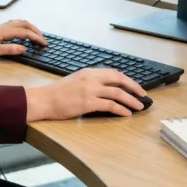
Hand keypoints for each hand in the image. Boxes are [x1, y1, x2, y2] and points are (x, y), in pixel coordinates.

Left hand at [0, 19, 46, 58]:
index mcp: (6, 31)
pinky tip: (23, 32)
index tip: (44, 44)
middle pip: (25, 24)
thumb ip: (10, 49)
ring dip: (30, 27)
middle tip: (43, 39)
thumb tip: (24, 48)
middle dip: (36, 30)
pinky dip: (23, 26)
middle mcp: (5, 26)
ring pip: (20, 22)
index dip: (36, 38)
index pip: (25, 33)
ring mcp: (2, 26)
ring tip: (36, 35)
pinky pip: (15, 24)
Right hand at [25, 68, 146, 120]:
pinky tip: (127, 113)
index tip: (134, 85)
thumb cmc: (57, 93)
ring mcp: (90, 90)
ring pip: (117, 93)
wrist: (44, 100)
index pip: (113, 72)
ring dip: (131, 100)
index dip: (126, 79)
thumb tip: (105, 87)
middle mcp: (91, 78)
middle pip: (119, 79)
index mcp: (89, 72)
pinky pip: (110, 105)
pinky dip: (121, 109)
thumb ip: (90, 81)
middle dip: (134, 87)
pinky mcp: (88, 103)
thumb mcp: (76, 80)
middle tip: (143, 94)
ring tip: (139, 106)